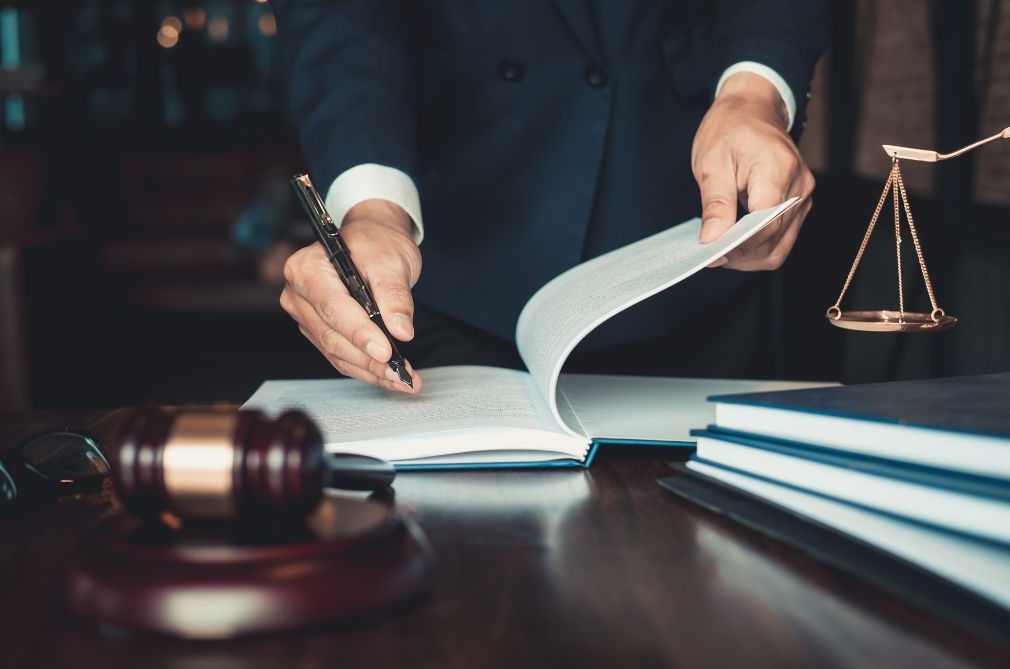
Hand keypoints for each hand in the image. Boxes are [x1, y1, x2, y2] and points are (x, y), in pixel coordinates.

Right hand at [280, 199, 422, 392]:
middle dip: (369, 359)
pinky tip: (389, 376)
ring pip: (336, 352)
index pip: (332, 308)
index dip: (359, 333)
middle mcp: (299, 293)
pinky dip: (366, 368)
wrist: (373, 240)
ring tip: (402, 379)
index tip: (386, 351)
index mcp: (307, 268)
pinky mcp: (318, 330)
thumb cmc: (376, 243)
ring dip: (370, 370)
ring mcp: (306, 314)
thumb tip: (400, 330)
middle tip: (401, 373)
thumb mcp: (391, 261)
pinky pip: (340, 356)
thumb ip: (394, 296)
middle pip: (332, 336)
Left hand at [691, 72, 814, 269]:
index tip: (711, 255)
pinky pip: (781, 239)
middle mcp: (799, 186)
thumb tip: (712, 240)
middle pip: (773, 240)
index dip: (739, 246)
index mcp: (778, 170)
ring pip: (779, 247)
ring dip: (749, 256)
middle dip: (740, 254)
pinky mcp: (798, 205)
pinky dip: (757, 248)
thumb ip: (715, 204)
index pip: (765, 224)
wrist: (752, 109)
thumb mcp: (712, 162)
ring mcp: (803, 198)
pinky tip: (734, 243)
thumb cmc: (730, 129)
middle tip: (709, 255)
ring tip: (720, 249)